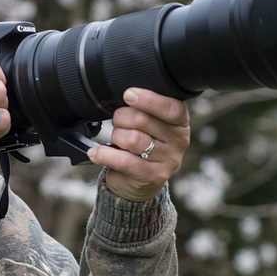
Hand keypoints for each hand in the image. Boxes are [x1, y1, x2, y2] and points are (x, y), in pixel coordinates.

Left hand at [88, 88, 189, 202]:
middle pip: (144, 120)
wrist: (140, 181)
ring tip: (116, 140)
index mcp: (180, 122)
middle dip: (122, 118)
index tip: (129, 95)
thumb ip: (144, 109)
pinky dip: (104, 155)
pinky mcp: (152, 176)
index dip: (149, 100)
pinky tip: (96, 153)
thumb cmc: (144, 144)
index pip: (171, 108)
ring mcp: (167, 161)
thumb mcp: (150, 123)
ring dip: (116, 136)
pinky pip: (123, 161)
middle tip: (118, 122)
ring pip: (132, 139)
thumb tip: (127, 96)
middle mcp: (178, 141)